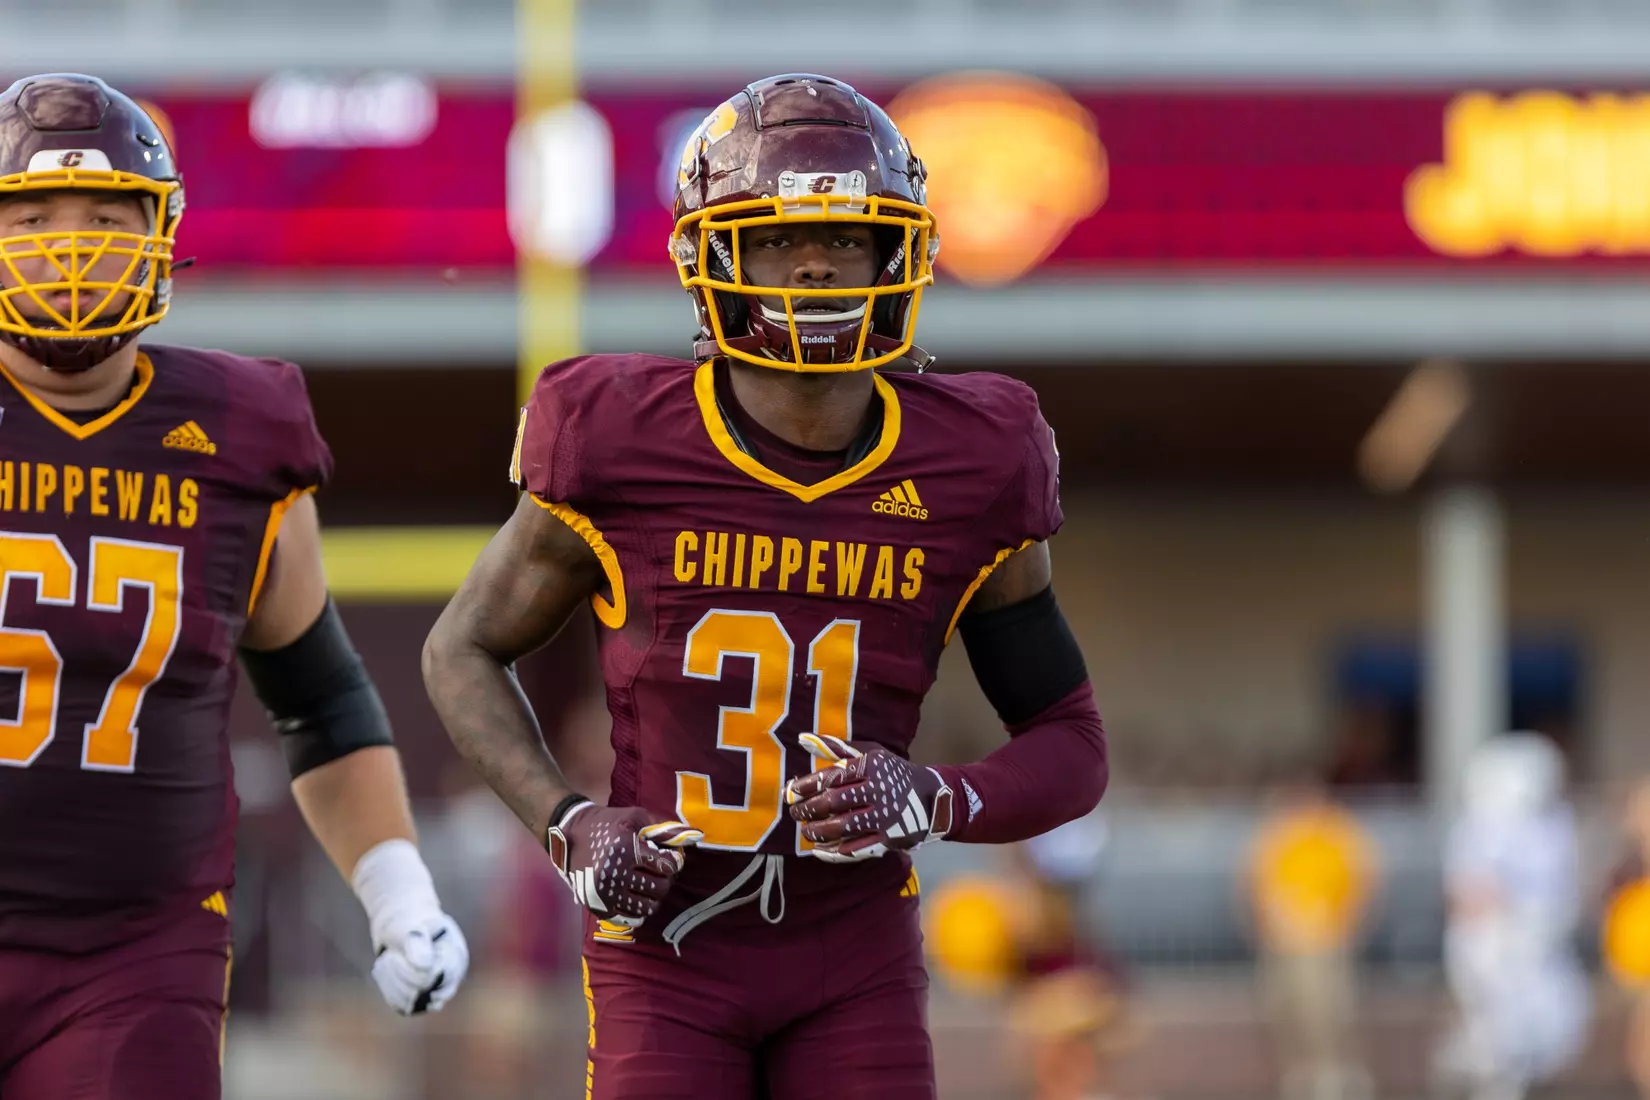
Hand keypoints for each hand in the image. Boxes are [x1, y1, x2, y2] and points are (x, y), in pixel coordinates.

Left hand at [351, 839, 469, 1014]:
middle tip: (388, 958)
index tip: (394, 956)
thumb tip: (426, 967)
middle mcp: (452, 977)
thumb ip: (417, 942)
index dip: (412, 972)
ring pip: (414, 1003)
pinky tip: (386, 975)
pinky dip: (390, 992)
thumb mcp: (409, 926)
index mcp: (456, 956)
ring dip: (392, 984)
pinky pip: (405, 1008)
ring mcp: (438, 989)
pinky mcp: (422, 1000)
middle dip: (399, 976)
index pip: (436, 977)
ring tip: (386, 963)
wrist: (401, 925)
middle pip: (424, 993)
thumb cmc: (407, 921)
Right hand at [546, 801, 701, 934]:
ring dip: (653, 896)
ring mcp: (605, 893)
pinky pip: (630, 918)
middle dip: (665, 879)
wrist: (567, 834)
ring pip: (647, 907)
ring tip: (648, 883)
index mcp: (625, 849)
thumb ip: (665, 828)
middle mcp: (614, 874)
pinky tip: (636, 895)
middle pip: (659, 888)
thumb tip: (695, 837)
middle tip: (658, 870)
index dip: (674, 861)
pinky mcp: (598, 906)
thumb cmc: (607, 823)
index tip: (668, 856)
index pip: (667, 866)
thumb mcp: (636, 817)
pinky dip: (638, 909)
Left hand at [786, 735, 954, 862]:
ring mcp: (885, 816)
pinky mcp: (889, 838)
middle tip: (794, 813)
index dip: (806, 786)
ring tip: (806, 831)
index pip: (830, 776)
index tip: (790, 792)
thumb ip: (837, 748)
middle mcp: (878, 790)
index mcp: (872, 765)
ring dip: (817, 831)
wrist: (933, 797)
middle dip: (807, 809)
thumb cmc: (893, 772)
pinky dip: (834, 851)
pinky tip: (819, 849)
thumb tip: (803, 740)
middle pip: (833, 802)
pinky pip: (856, 848)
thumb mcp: (870, 753)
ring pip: (841, 827)